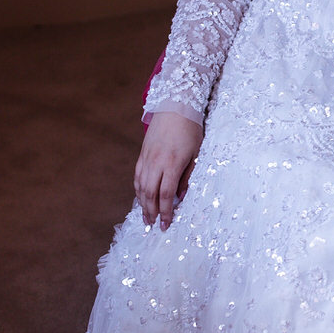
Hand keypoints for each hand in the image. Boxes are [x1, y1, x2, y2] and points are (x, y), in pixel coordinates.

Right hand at [134, 111, 202, 229]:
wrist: (175, 106)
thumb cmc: (190, 130)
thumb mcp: (196, 153)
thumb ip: (187, 177)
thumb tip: (181, 197)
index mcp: (172, 163)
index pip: (166, 194)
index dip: (166, 212)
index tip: (166, 224)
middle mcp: (156, 162)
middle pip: (150, 193)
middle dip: (152, 212)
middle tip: (153, 225)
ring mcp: (147, 158)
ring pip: (140, 186)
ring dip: (142, 204)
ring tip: (146, 217)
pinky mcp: (142, 154)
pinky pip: (137, 176)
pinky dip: (138, 189)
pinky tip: (141, 198)